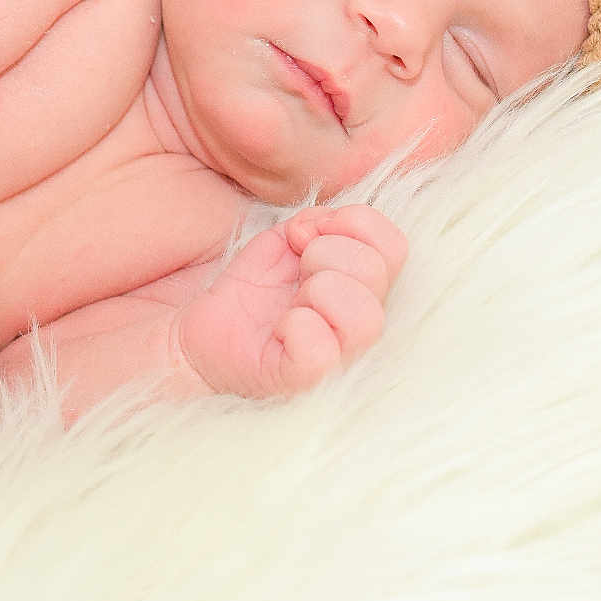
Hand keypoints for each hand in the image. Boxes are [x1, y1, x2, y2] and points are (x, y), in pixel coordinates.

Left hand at [171, 205, 405, 399]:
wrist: (206, 330)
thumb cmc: (255, 289)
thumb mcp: (287, 239)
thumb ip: (317, 222)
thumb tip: (322, 224)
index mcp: (364, 285)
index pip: (394, 245)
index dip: (351, 224)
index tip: (306, 236)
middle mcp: (360, 321)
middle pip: (375, 270)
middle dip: (324, 253)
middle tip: (297, 271)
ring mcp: (338, 355)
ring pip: (364, 317)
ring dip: (318, 290)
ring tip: (293, 300)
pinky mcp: (302, 378)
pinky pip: (320, 353)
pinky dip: (298, 328)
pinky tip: (282, 327)